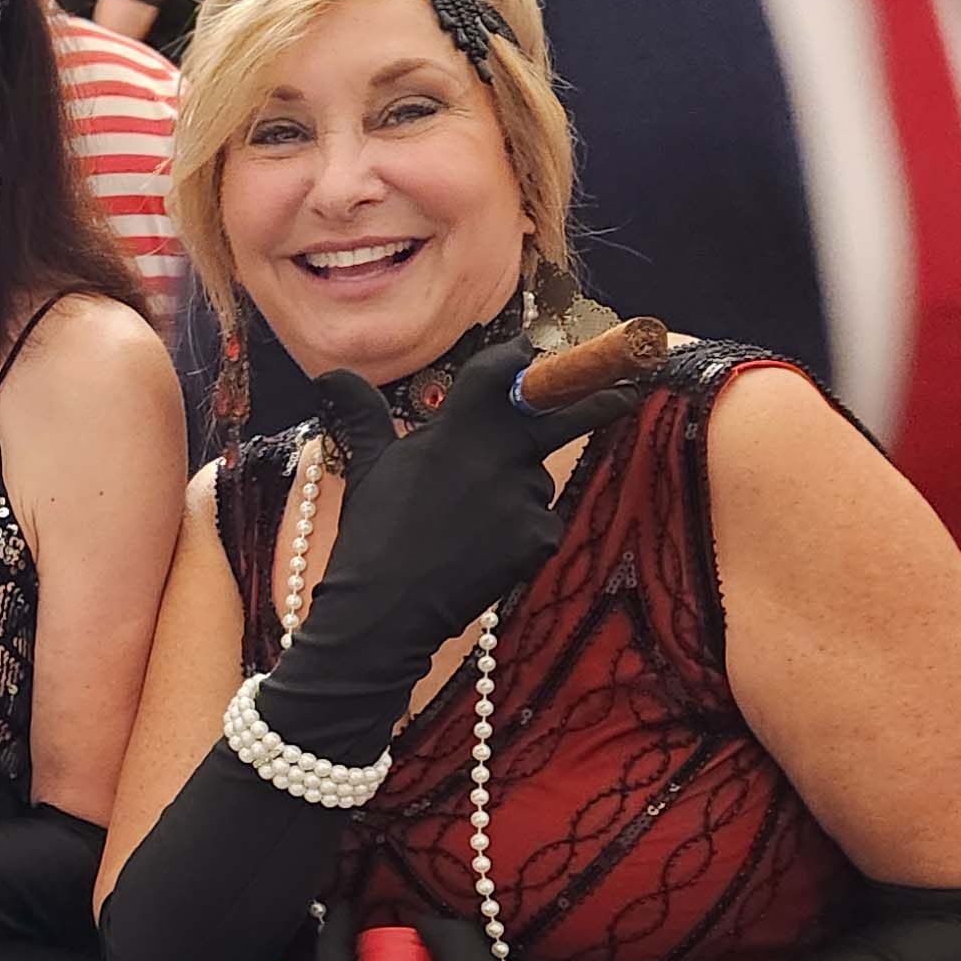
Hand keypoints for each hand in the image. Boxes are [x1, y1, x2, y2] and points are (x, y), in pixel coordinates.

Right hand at [299, 329, 646, 666]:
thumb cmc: (372, 533)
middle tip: (629, 385)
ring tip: (469, 526)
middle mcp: (499, 453)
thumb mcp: (366, 466)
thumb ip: (362, 413)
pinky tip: (483, 554)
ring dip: (517, 491)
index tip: (534, 350)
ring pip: (537, 479)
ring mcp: (523, 495)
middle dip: (600, 393)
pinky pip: (540, 523)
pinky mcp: (538, 536)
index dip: (520, 356)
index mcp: (458, 428)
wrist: (386, 611)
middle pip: (562, 410)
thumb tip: (331, 375)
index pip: (501, 372)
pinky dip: (519, 534)